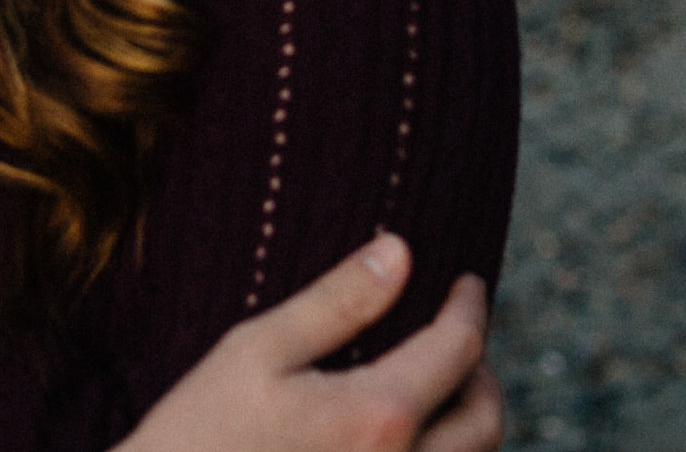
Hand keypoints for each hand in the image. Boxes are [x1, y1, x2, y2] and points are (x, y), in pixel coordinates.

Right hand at [121, 237, 504, 451]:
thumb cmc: (199, 434)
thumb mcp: (256, 351)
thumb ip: (336, 303)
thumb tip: (401, 252)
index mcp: (379, 417)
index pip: (458, 350)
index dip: (470, 308)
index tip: (467, 284)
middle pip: (486, 420)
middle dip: (483, 371)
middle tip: (459, 337)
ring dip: (469, 421)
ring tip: (438, 385)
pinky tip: (406, 435)